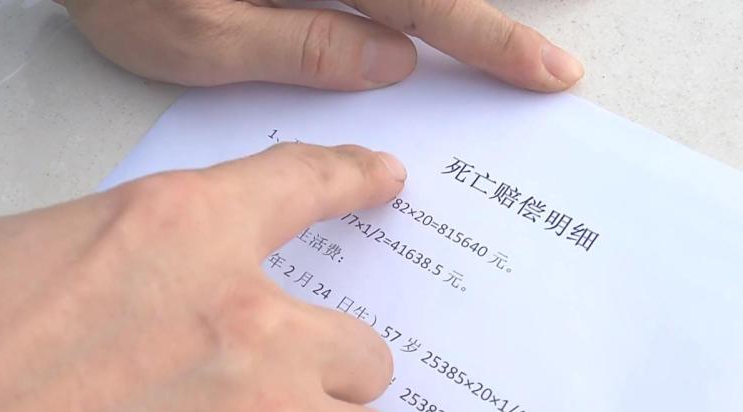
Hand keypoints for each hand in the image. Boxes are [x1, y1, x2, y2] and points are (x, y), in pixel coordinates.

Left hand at [59, 0, 583, 91]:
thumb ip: (303, 44)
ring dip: (447, 19)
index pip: (426, 2)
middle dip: (485, 25)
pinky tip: (411, 39)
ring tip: (492, 54)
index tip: (545, 73)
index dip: (491, 40)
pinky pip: (362, 0)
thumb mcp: (198, 32)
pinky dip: (398, 20)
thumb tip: (398, 60)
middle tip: (542, 67)